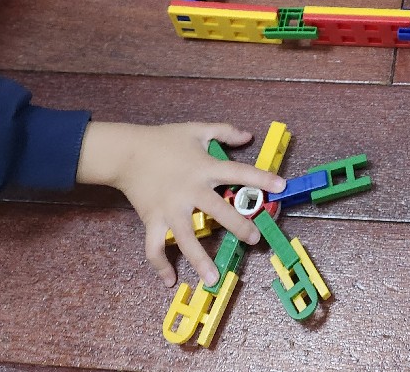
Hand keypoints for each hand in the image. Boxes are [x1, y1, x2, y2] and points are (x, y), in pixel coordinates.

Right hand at [76, 122, 285, 287]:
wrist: (128, 152)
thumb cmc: (164, 139)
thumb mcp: (197, 129)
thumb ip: (224, 131)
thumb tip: (248, 136)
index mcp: (204, 168)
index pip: (238, 173)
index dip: (261, 179)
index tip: (281, 187)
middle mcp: (190, 191)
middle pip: (219, 212)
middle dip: (239, 226)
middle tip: (254, 239)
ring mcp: (170, 209)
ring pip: (187, 239)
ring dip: (200, 260)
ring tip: (214, 279)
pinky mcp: (152, 220)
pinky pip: (155, 248)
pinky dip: (160, 265)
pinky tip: (170, 280)